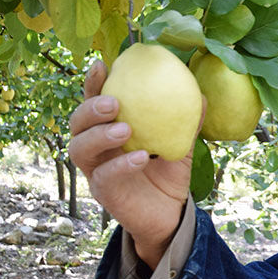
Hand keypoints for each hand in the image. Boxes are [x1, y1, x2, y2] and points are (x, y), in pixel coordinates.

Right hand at [68, 60, 193, 267]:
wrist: (171, 213)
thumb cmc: (169, 173)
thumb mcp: (180, 144)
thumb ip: (186, 121)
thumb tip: (200, 94)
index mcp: (109, 128)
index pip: (93, 101)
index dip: (93, 83)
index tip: (102, 65)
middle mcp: (96, 147)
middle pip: (77, 123)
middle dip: (89, 108)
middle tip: (114, 102)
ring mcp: (96, 170)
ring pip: (79, 148)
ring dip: (99, 135)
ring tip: (125, 129)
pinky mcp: (104, 193)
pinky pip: (104, 176)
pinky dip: (120, 164)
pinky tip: (140, 157)